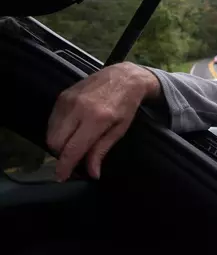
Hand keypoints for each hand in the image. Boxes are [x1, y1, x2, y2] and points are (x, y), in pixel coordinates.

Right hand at [47, 62, 160, 181]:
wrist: (124, 77)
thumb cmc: (126, 105)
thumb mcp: (119, 130)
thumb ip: (101, 151)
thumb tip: (93, 173)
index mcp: (96, 119)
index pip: (72, 149)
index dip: (65, 166)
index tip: (62, 177)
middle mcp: (78, 109)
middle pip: (56, 142)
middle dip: (61, 155)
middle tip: (73, 158)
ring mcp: (67, 100)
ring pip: (51, 132)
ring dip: (58, 143)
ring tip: (74, 144)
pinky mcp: (62, 95)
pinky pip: (51, 120)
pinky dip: (57, 130)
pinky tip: (71, 131)